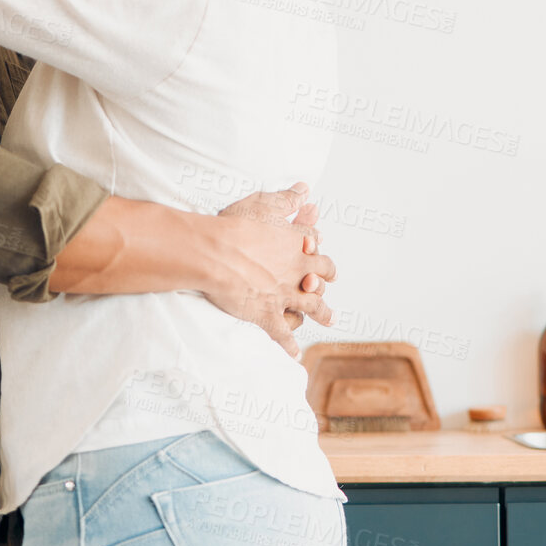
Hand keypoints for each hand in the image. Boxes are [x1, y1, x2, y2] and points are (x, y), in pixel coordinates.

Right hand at [211, 183, 335, 356]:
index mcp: (297, 244)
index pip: (315, 244)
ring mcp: (284, 294)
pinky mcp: (267, 314)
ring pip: (312, 307)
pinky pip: (282, 333)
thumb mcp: (264, 204)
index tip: (317, 245)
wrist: (214, 253)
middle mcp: (297, 271)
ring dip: (323, 313)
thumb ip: (286, 199)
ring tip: (331, 319)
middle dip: (325, 280)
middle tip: (327, 284)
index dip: (316, 246)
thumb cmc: (235, 225)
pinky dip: (290, 346)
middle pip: (321, 277)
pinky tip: (296, 355)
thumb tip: (304, 189)